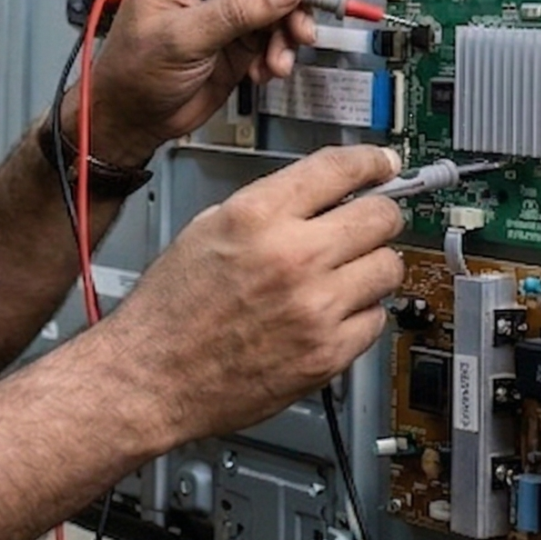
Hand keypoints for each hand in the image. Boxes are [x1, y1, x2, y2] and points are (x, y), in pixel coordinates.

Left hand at [71, 0, 321, 165]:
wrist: (135, 118)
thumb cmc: (134, 72)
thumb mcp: (181, 39)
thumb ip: (233, 12)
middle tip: (300, 22)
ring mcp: (228, 1)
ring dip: (289, 29)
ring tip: (279, 59)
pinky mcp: (244, 31)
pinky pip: (279, 29)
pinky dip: (281, 50)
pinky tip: (267, 70)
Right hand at [87, 145, 406, 444]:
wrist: (152, 377)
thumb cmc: (170, 309)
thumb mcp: (207, 228)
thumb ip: (269, 206)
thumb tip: (323, 194)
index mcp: (256, 216)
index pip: (340, 168)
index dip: (372, 161)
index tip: (384, 164)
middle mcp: (291, 257)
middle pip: (381, 216)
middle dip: (379, 215)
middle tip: (370, 224)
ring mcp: (315, 308)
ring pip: (388, 268)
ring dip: (372, 266)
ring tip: (345, 275)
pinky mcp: (327, 354)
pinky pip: (376, 320)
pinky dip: (361, 315)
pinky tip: (331, 314)